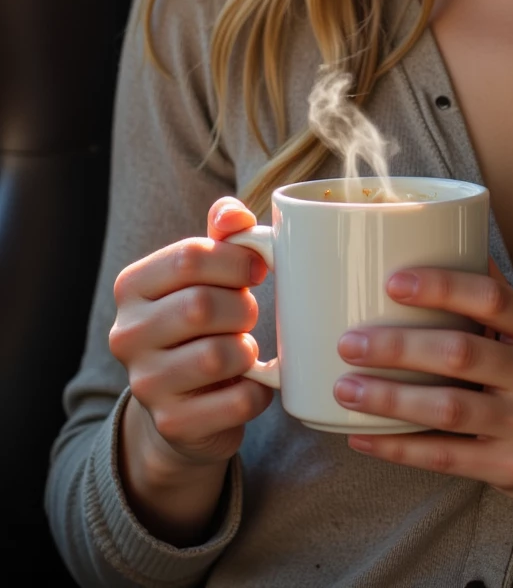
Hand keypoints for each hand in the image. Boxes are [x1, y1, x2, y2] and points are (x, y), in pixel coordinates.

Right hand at [109, 196, 273, 542]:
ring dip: (247, 349)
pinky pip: (238, 400)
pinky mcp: (173, 424)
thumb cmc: (200, 322)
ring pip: (218, 355)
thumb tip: (234, 214)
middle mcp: (127, 335)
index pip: (189, 257)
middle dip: (241, 307)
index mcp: (132, 287)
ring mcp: (145, 384)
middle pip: (202, 305)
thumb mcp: (205, 273)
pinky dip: (259, 390)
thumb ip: (221, 235)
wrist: (182, 403)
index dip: (236, 259)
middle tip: (247, 314)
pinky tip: (253, 383)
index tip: (256, 269)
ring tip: (244, 349)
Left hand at [334, 261, 512, 545]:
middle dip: (397, 347)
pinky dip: (399, 447)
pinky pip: (446, 456)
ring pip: (446, 409)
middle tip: (350, 341)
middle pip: (460, 354)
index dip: (442, 286)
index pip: (493, 298)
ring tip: (345, 386)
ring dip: (388, 398)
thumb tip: (452, 239)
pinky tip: (362, 436)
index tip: (393, 280)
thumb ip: (502, 297)